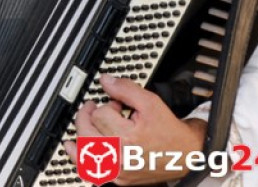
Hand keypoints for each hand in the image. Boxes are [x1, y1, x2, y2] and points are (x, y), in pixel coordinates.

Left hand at [63, 74, 207, 184]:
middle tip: (96, 108)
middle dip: (90, 115)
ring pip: (84, 149)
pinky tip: (70, 147)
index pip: (100, 114)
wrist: (186, 155)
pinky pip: (90, 169)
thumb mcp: (151, 102)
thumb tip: (105, 80)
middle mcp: (121, 157)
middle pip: (87, 131)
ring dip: (82, 132)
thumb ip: (125, 89)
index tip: (116, 104)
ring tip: (88, 122)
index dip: (107, 104)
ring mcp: (118, 171)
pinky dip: (79, 156)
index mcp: (128, 137)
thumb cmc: (170, 131)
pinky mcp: (119, 179)